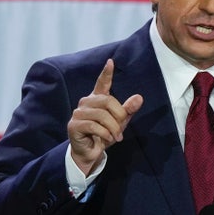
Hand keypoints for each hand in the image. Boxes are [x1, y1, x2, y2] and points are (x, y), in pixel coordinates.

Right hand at [67, 59, 143, 174]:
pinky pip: (94, 126)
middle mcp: (86, 102)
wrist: (91, 153)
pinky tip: (106, 139)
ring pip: (102, 115)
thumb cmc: (105, 135)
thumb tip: (139, 98)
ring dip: (113, 128)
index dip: (106, 73)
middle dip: (119, 116)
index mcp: (97, 99)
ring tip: (115, 137)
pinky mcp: (74, 124)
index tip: (110, 61)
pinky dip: (105, 134)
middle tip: (121, 130)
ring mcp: (78, 113)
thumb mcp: (120, 122)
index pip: (102, 83)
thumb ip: (128, 110)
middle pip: (108, 101)